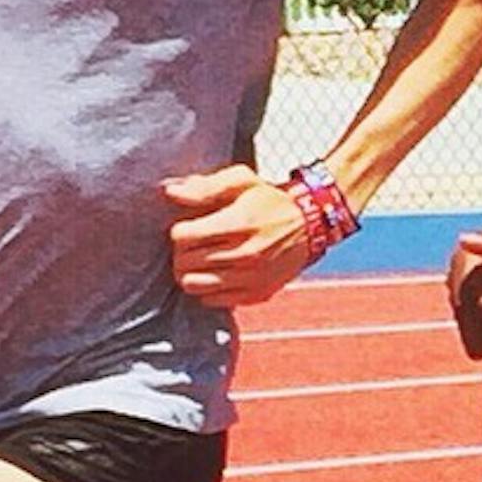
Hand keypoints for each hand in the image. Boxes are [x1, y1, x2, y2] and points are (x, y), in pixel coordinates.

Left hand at [163, 164, 311, 306]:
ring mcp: (251, 278)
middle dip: (182, 250)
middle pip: (184, 261)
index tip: (190, 226)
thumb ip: (206, 186)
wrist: (310, 227)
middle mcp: (246, 253)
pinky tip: (216, 272)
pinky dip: (207, 288)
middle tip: (193, 243)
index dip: (180, 229)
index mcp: (240, 222)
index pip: (183, 236)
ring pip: (192, 284)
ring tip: (200, 259)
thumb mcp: (243, 181)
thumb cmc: (270, 201)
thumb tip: (172, 192)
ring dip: (189, 271)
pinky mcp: (256, 294)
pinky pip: (211, 300)